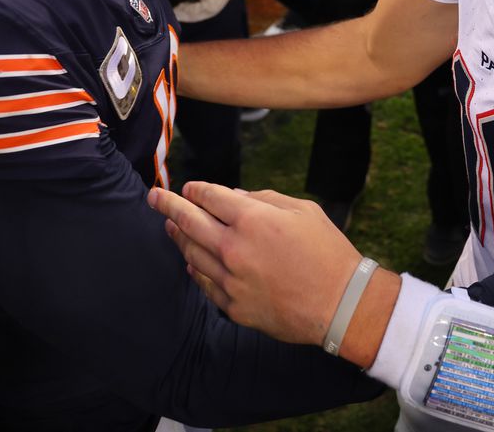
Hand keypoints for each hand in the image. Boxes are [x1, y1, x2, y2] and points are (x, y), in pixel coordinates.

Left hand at [149, 182, 362, 346]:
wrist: (340, 304)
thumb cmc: (327, 252)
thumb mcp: (304, 211)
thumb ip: (266, 199)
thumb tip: (236, 196)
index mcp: (252, 219)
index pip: (210, 197)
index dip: (196, 189)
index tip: (188, 188)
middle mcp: (234, 248)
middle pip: (189, 221)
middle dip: (167, 205)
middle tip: (153, 197)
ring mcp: (230, 280)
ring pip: (192, 254)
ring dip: (178, 237)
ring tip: (170, 227)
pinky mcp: (234, 306)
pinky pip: (205, 283)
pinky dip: (195, 269)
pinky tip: (191, 263)